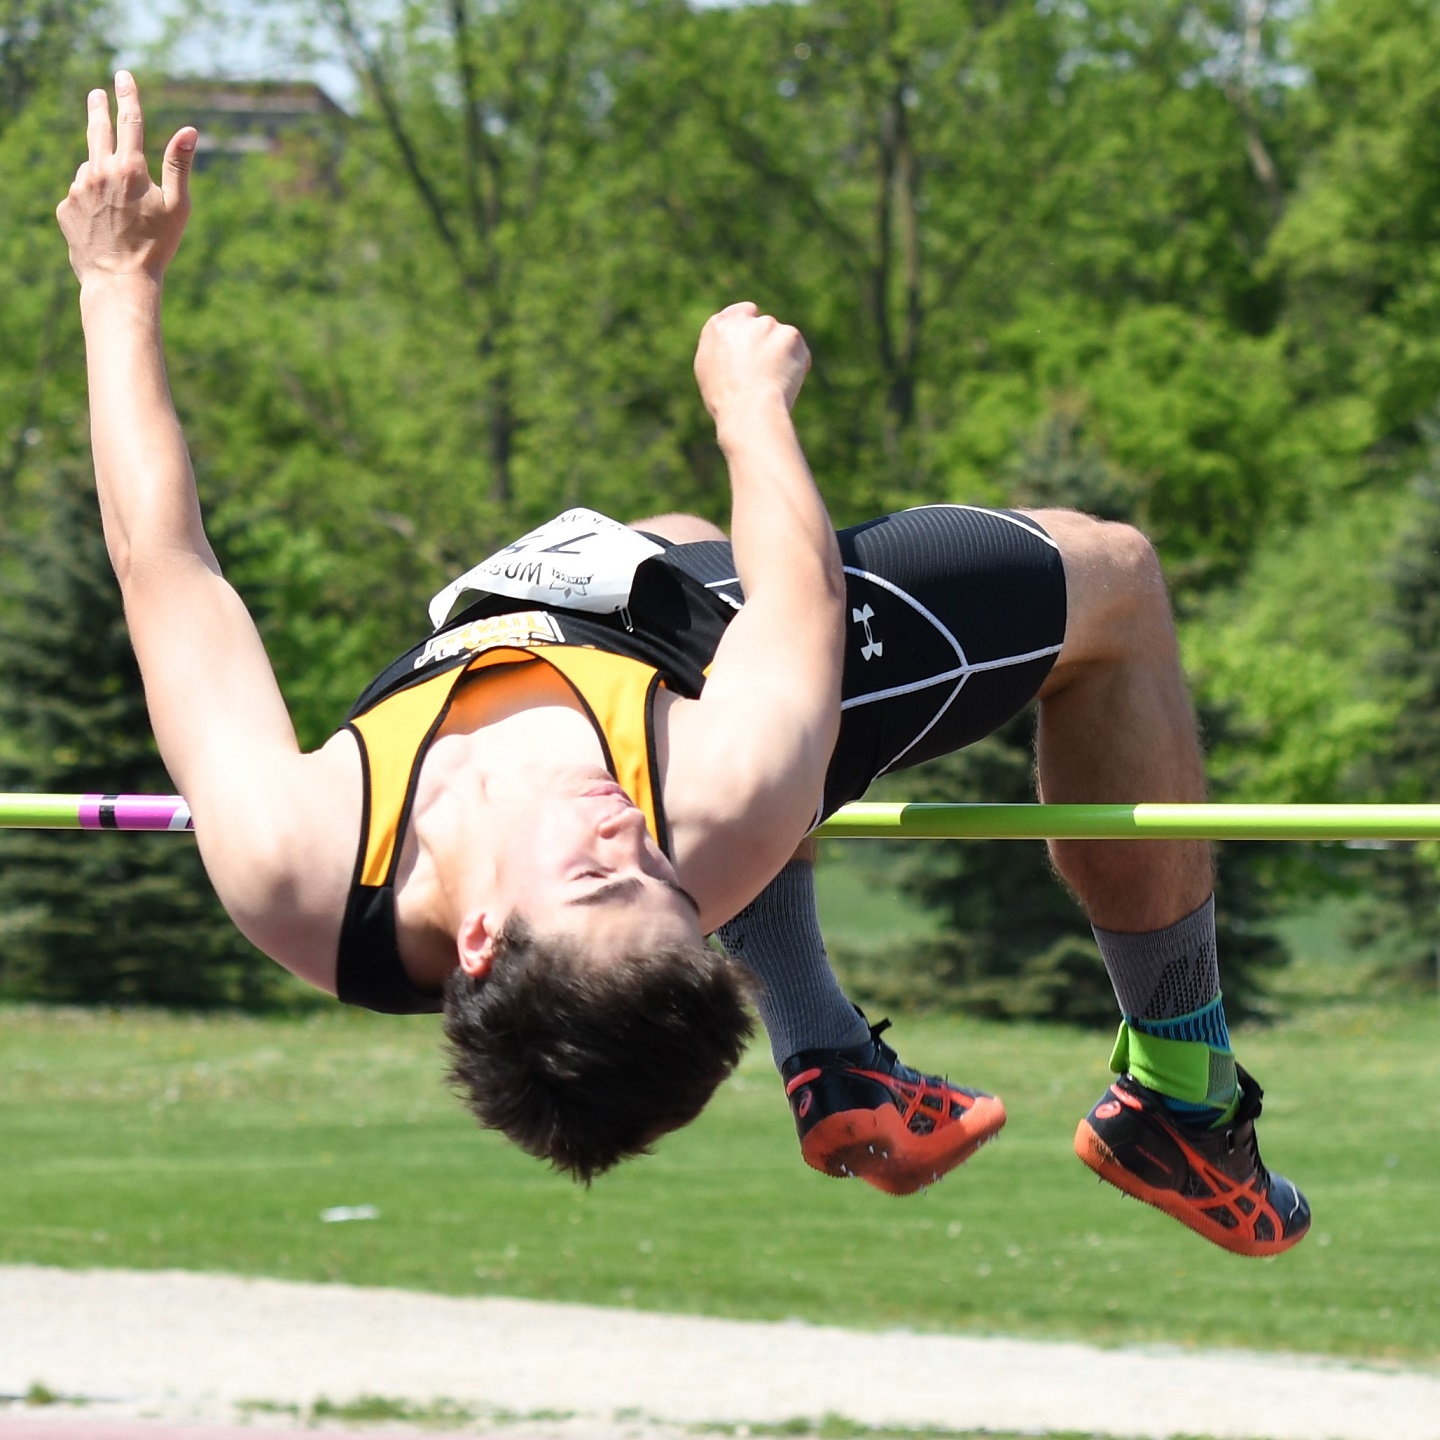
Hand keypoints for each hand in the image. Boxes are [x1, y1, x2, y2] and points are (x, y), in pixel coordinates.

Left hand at [56, 71, 196, 285]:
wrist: (119, 279)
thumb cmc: (156, 246)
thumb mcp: (177, 206)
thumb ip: (180, 165)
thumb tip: (190, 130)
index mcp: (129, 168)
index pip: (130, 121)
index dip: (128, 96)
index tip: (122, 76)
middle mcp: (98, 171)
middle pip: (97, 130)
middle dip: (98, 108)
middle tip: (95, 93)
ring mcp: (78, 188)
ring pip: (91, 170)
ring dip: (102, 176)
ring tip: (120, 206)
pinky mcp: (66, 207)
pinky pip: (81, 196)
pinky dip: (93, 202)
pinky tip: (106, 225)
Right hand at [693, 302, 811, 422]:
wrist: (749, 409)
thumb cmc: (726, 401)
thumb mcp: (710, 372)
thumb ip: (721, 350)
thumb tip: (733, 347)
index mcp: (718, 327)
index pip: (740, 313)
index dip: (751, 326)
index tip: (757, 340)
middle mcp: (743, 320)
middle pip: (763, 325)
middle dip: (768, 343)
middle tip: (767, 372)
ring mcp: (768, 325)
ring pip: (782, 338)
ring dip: (783, 354)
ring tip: (773, 384)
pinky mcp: (790, 335)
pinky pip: (799, 350)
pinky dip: (798, 364)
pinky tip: (786, 383)